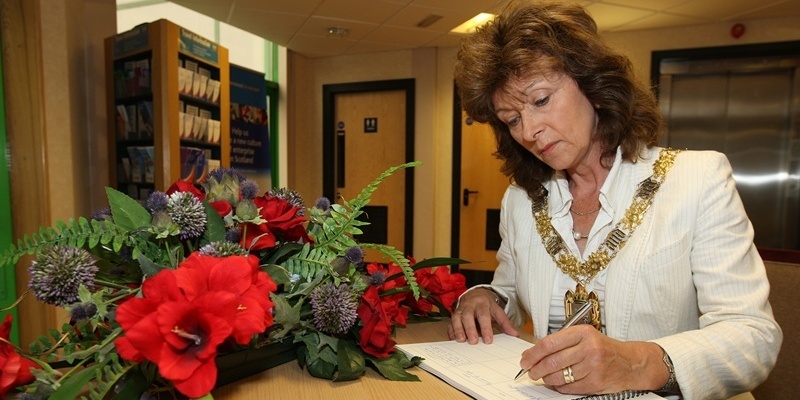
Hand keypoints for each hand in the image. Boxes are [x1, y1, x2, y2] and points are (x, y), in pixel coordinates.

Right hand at [447, 288, 517, 343]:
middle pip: (468, 316)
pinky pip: (450, 322)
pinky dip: (451, 331)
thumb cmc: (487, 305)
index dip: (486, 328)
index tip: (488, 340)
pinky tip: (453, 339)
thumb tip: (515, 334)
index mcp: (482, 304)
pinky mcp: (454, 315)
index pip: (484, 316)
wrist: (475, 294)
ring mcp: (460, 310)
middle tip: (473, 342)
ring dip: (458, 330)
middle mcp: (470, 306)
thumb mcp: (497, 311)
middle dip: (470, 329)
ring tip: (461, 340)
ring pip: (457, 318)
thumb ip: (505, 323)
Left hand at [519, 325, 666, 393]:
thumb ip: (561, 342)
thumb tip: (534, 353)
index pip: (549, 343)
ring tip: (542, 377)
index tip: (525, 359)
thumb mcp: (584, 337)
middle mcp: (589, 348)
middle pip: (552, 361)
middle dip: (536, 369)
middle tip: (530, 372)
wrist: (630, 362)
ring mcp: (593, 366)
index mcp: (583, 333)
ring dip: (546, 379)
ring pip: (559, 376)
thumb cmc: (604, 348)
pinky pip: (569, 387)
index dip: (533, 353)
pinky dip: (559, 387)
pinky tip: (557, 383)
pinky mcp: (596, 382)